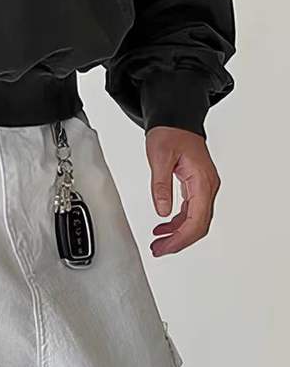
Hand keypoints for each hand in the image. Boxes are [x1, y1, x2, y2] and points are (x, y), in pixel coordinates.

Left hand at [145, 126, 220, 256]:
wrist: (176, 116)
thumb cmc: (170, 131)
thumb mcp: (159, 156)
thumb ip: (161, 185)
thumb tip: (163, 211)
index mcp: (202, 181)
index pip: (197, 221)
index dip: (180, 238)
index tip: (164, 247)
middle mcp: (207, 186)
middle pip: (199, 225)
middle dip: (179, 241)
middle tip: (159, 250)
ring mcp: (203, 186)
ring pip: (196, 219)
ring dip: (178, 233)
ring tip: (159, 242)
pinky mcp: (196, 184)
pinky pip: (191, 210)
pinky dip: (178, 221)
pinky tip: (164, 225)